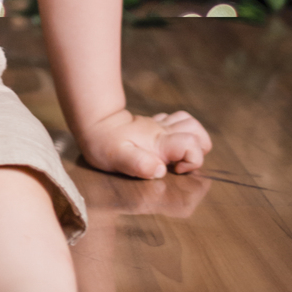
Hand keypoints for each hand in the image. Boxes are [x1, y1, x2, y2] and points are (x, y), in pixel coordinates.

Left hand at [76, 107, 211, 180]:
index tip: (177, 170)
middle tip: (181, 164)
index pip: (192, 145)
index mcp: (159, 142)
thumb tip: (160, 170)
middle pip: (197, 132)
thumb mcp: (117, 158)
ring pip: (190, 123)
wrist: (94, 123)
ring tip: (179, 154)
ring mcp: (159, 126)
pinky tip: (168, 142)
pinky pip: (176, 120)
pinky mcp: (153, 124)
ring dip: (193, 138)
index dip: (193, 160)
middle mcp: (163, 132)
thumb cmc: (104, 143)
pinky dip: (180, 130)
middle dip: (198, 150)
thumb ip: (139, 164)